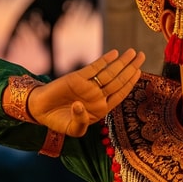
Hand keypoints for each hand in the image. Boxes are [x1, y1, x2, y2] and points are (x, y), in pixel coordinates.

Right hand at [27, 49, 145, 136]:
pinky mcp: (76, 77)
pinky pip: (93, 68)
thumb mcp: (73, 129)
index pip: (120, 94)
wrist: (40, 110)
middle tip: (142, 56)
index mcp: (100, 108)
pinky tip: (114, 54)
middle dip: (131, 68)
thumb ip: (80, 121)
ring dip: (121, 62)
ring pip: (109, 73)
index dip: (130, 83)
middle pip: (118, 80)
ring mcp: (87, 86)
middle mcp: (97, 95)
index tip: (139, 72)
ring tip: (133, 52)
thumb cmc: (58, 121)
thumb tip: (80, 105)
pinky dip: (104, 61)